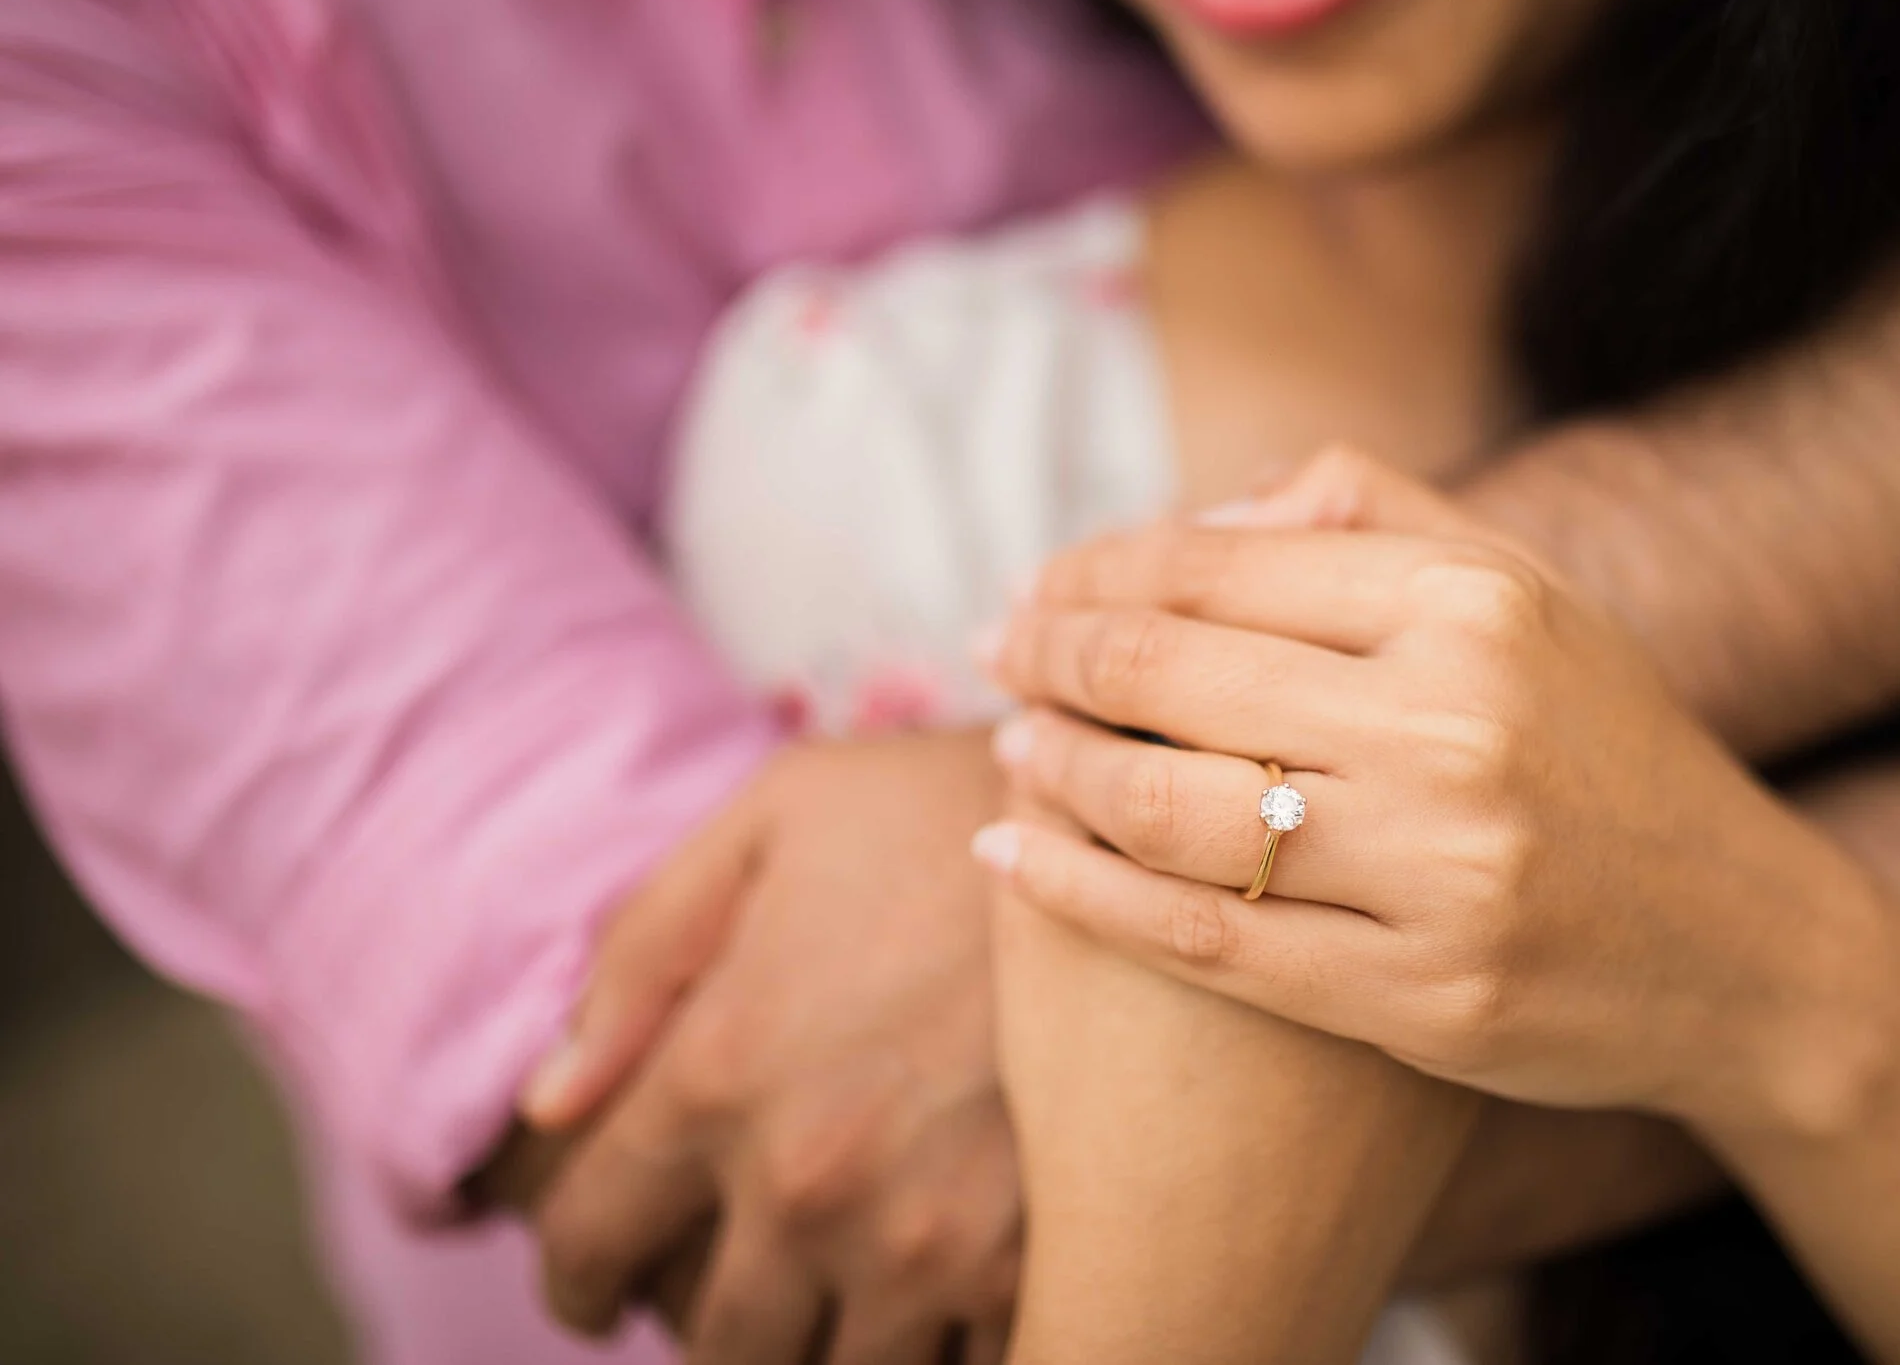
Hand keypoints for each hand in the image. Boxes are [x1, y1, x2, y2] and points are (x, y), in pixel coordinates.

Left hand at [516, 733, 1019, 1364]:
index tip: (593, 1285)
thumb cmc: (943, 802)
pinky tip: (942, 1295)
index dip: (574, 1274)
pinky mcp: (1037, 1259)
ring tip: (836, 1298)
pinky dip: (937, 1347)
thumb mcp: (772, 820)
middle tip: (728, 1291)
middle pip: (713, 1342)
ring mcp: (929, 1237)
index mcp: (720, 1071)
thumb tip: (549, 1102)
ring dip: (824, 1345)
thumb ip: (643, 957)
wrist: (1138, 817)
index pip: (589, 1240)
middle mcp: (810, 1180)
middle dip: (706, 1322)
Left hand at [977, 447, 1899, 1136]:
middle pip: (1173, 671)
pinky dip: (1080, 890)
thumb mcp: (1534, 600)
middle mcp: (1456, 725)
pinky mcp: (1421, 1000)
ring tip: (1007, 746)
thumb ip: (1382, 520)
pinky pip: (1203, 938)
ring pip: (1169, 806)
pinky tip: (1013, 853)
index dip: (1097, 568)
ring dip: (1052, 765)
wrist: (1749, 952)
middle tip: (995, 653)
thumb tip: (1215, 507)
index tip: (1038, 585)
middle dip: (1051, 654)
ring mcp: (1440, 871)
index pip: (1221, 562)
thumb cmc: (1612, 755)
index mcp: (1476, 604)